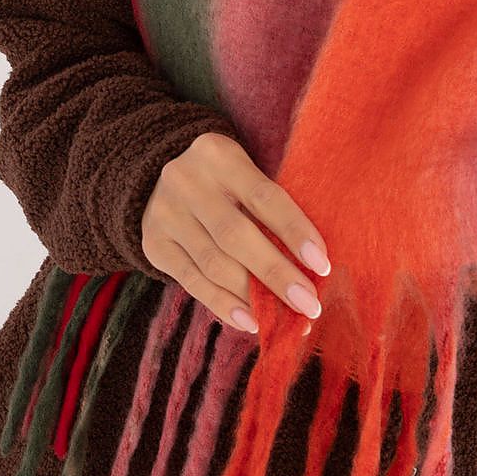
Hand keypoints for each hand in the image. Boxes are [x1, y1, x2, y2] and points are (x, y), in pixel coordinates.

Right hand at [140, 130, 330, 336]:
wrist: (159, 174)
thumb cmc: (226, 178)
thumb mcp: (246, 171)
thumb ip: (272, 207)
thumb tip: (312, 264)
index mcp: (218, 154)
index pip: (264, 197)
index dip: (295, 232)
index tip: (322, 266)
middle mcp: (187, 182)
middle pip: (236, 235)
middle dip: (276, 274)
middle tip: (309, 304)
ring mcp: (165, 214)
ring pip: (213, 264)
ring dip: (252, 297)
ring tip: (284, 319)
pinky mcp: (153, 244)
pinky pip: (191, 281)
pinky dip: (222, 304)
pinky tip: (249, 321)